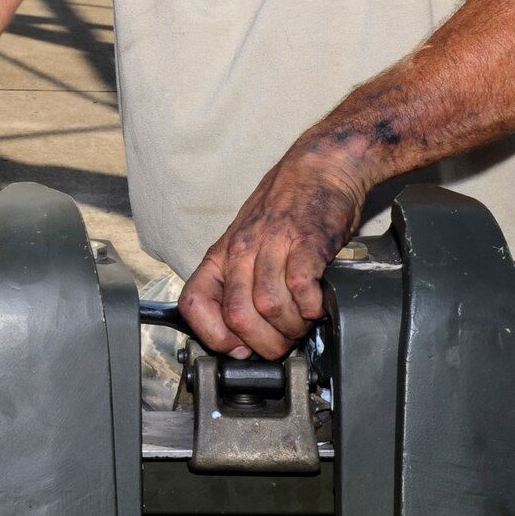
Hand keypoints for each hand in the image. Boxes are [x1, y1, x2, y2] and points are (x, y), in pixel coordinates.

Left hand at [178, 148, 367, 360]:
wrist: (320, 167)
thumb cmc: (286, 207)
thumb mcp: (246, 241)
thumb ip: (240, 281)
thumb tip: (240, 335)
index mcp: (222, 254)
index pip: (193, 303)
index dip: (213, 336)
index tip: (237, 348)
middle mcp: (242, 250)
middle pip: (238, 315)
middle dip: (264, 343)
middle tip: (283, 340)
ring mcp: (273, 244)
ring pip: (269, 307)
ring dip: (291, 327)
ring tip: (303, 322)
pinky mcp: (307, 241)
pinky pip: (301, 287)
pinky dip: (311, 307)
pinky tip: (317, 306)